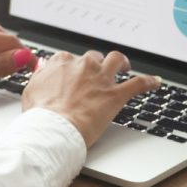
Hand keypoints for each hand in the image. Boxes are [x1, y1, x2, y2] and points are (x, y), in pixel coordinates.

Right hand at [22, 50, 160, 146]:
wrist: (54, 128)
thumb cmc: (41, 114)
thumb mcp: (31, 90)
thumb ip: (40, 76)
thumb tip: (43, 68)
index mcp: (61, 63)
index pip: (69, 58)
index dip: (73, 67)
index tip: (73, 74)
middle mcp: (82, 65)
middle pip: (93, 58)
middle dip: (95, 65)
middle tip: (96, 76)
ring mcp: (101, 79)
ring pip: (117, 60)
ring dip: (122, 62)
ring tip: (125, 66)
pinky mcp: (115, 95)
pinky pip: (138, 83)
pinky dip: (148, 82)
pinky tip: (155, 82)